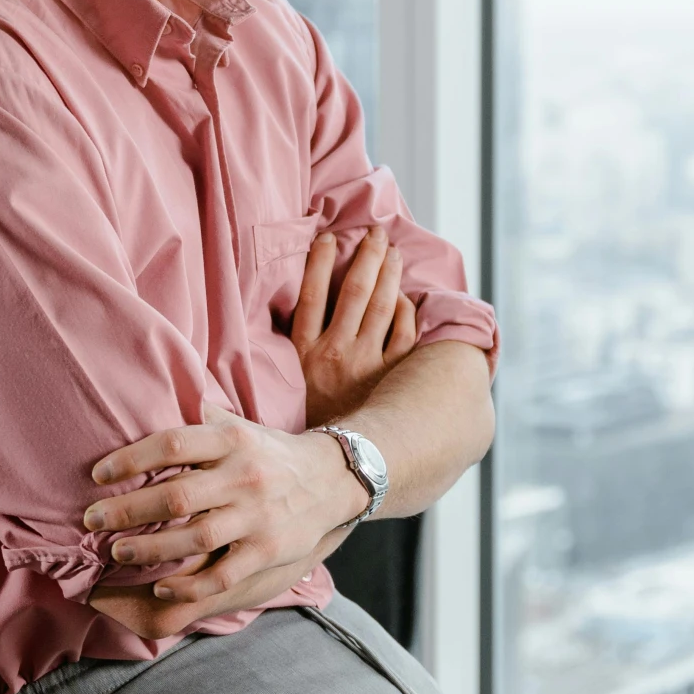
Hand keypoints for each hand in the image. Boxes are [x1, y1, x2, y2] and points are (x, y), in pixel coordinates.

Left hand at [83, 407, 370, 608]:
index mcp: (233, 440)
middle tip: (92, 520)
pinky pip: (222, 574)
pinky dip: (189, 583)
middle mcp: (245, 476)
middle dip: (127, 510)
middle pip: (176, 496)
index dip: (131, 459)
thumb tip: (154, 394)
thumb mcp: (241, 425)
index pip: (173, 444)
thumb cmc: (270, 452)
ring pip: (195, 538)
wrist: (333, 479)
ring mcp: (258, 516)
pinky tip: (161, 583)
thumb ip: (200, 418)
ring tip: (117, 551)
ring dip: (149, 548)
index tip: (97, 474)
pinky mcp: (269, 551)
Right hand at [291, 227, 419, 426]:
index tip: (328, 237)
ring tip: (393, 253)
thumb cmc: (308, 416)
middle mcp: (335, 353)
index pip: (312, 293)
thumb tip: (292, 307)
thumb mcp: (288, 380)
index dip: (321, 261)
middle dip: (367, 256)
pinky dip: (405, 311)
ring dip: (389, 274)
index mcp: (304, 352)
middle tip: (377, 233)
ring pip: (382, 306)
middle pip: (355, 291)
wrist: (333, 460)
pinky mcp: (390, 378)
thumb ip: (293, 345)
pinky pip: (404, 334)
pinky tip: (403, 296)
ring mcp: (365, 364)